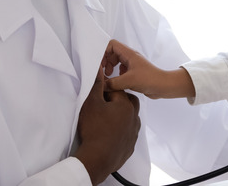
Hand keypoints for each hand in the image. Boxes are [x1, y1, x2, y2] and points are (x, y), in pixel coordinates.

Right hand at [74, 69, 140, 184]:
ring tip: (105, 119)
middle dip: (116, 101)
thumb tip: (99, 68)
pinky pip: (127, 132)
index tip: (96, 96)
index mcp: (126, 104)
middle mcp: (134, 117)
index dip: (105, 92)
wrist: (98, 158)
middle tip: (102, 106)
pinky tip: (110, 131)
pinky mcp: (131, 144)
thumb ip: (97, 84)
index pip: (117, 90)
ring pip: (129, 118)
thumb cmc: (95, 129)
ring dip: (119, 116)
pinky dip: (120, 130)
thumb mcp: (92, 102)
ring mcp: (134, 131)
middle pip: (126, 102)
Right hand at [102, 39, 194, 98]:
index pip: (112, 44)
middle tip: (103, 71)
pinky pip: (121, 71)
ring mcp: (132, 65)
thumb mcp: (128, 81)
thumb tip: (101, 85)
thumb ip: (112, 83)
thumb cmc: (150, 79)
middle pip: (112, 53)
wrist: (164, 86)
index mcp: (129, 54)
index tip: (99, 62)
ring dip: (110, 68)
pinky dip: (116, 75)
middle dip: (105, 61)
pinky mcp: (134, 74)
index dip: (103, 51)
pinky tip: (116, 82)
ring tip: (109, 76)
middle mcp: (130, 57)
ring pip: (116, 62)